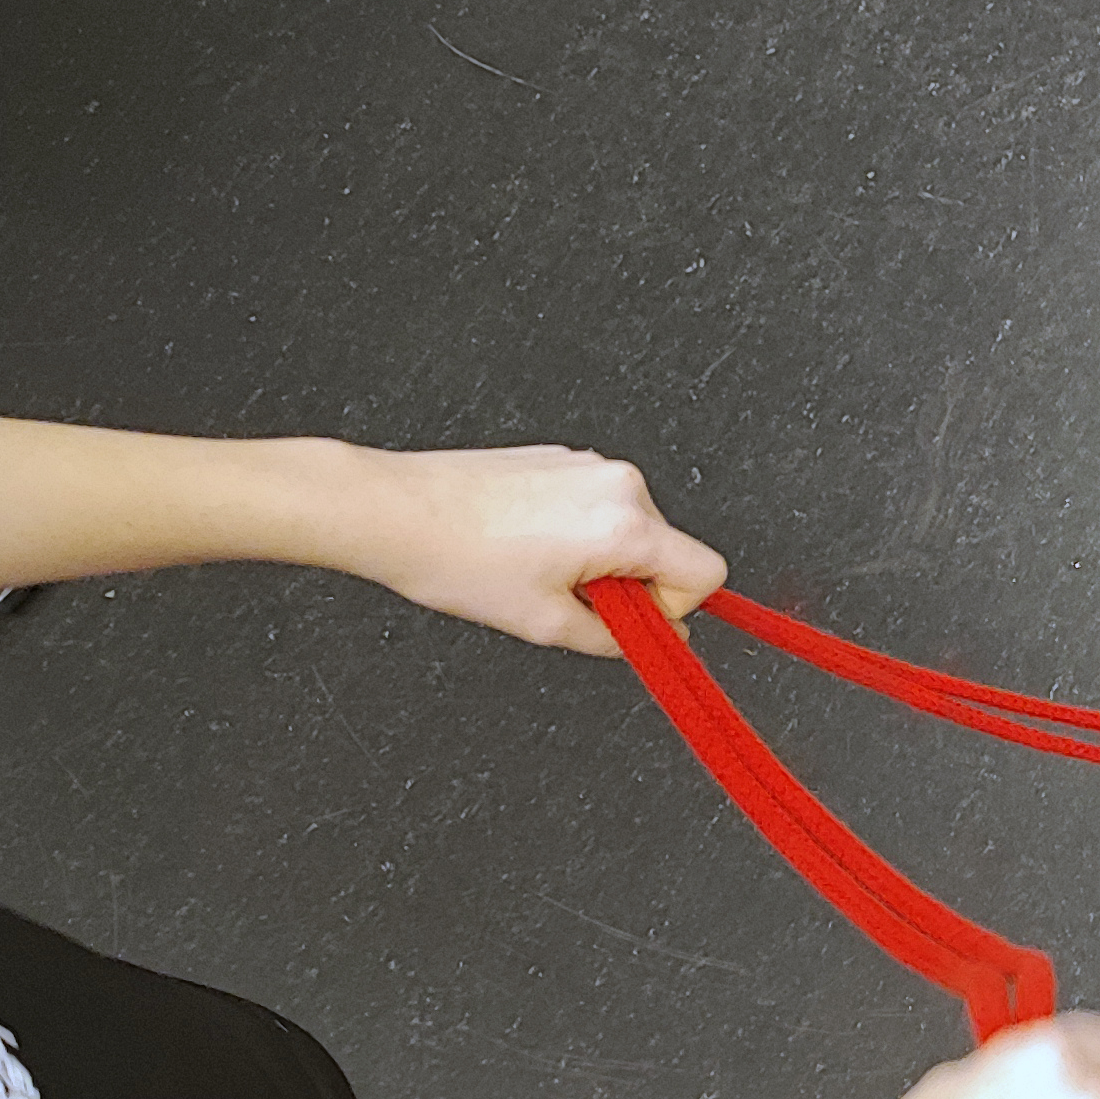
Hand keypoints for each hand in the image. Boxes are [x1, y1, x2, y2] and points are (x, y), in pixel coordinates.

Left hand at [336, 444, 726, 657]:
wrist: (393, 510)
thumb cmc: (455, 557)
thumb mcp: (544, 623)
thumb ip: (617, 638)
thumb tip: (650, 640)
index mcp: (624, 525)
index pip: (706, 572)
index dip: (674, 610)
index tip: (632, 622)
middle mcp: (619, 484)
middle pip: (668, 550)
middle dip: (632, 585)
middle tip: (567, 600)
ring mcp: (591, 465)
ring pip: (632, 531)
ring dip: (601, 560)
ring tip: (536, 569)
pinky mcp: (564, 458)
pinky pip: (599, 507)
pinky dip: (578, 534)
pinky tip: (524, 544)